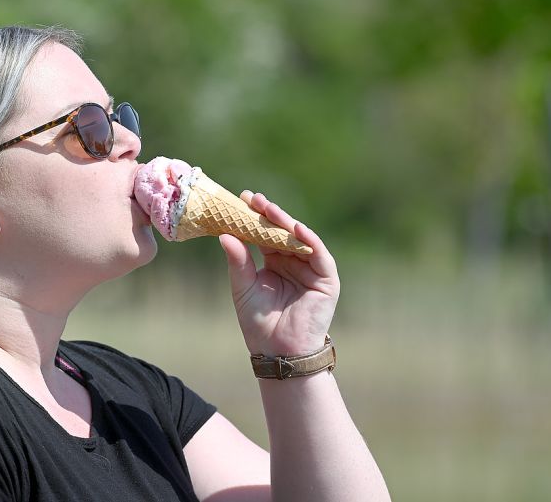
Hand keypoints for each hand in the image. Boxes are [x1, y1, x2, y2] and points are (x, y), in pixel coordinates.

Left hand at [218, 191, 339, 356]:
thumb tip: (224, 235)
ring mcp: (311, 269)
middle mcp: (293, 261)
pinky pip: (319, 254)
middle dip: (268, 213)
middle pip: (281, 231)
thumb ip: (238, 261)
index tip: (240, 199)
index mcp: (274, 262)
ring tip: (268, 208)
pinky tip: (294, 228)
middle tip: (252, 198)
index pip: (264, 233)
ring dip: (285, 221)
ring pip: (299, 238)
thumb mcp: (242, 287)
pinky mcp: (326, 279)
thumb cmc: (258, 323)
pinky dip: (308, 240)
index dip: (254, 217)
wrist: (278, 352)